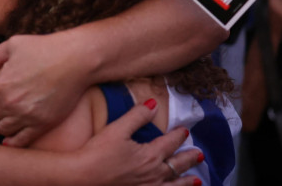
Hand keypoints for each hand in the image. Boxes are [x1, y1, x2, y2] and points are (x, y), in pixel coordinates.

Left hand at [0, 32, 88, 146]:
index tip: (5, 89)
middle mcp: (10, 102)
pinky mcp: (41, 125)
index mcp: (1, 84)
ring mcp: (25, 116)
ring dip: (4, 123)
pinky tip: (11, 139)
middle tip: (8, 103)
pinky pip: (20, 140)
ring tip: (10, 118)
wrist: (75, 60)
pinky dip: (13, 142)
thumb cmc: (46, 49)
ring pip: (3, 128)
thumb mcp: (15, 43)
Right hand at [74, 100, 202, 185]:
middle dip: (189, 158)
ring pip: (174, 185)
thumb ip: (137, 115)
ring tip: (197, 179)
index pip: (170, 143)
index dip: (178, 136)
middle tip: (199, 154)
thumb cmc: (97, 153)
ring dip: (187, 181)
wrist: (82, 178)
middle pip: (177, 165)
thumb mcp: (117, 129)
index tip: (185, 131)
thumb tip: (153, 103)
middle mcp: (154, 174)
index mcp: (150, 155)